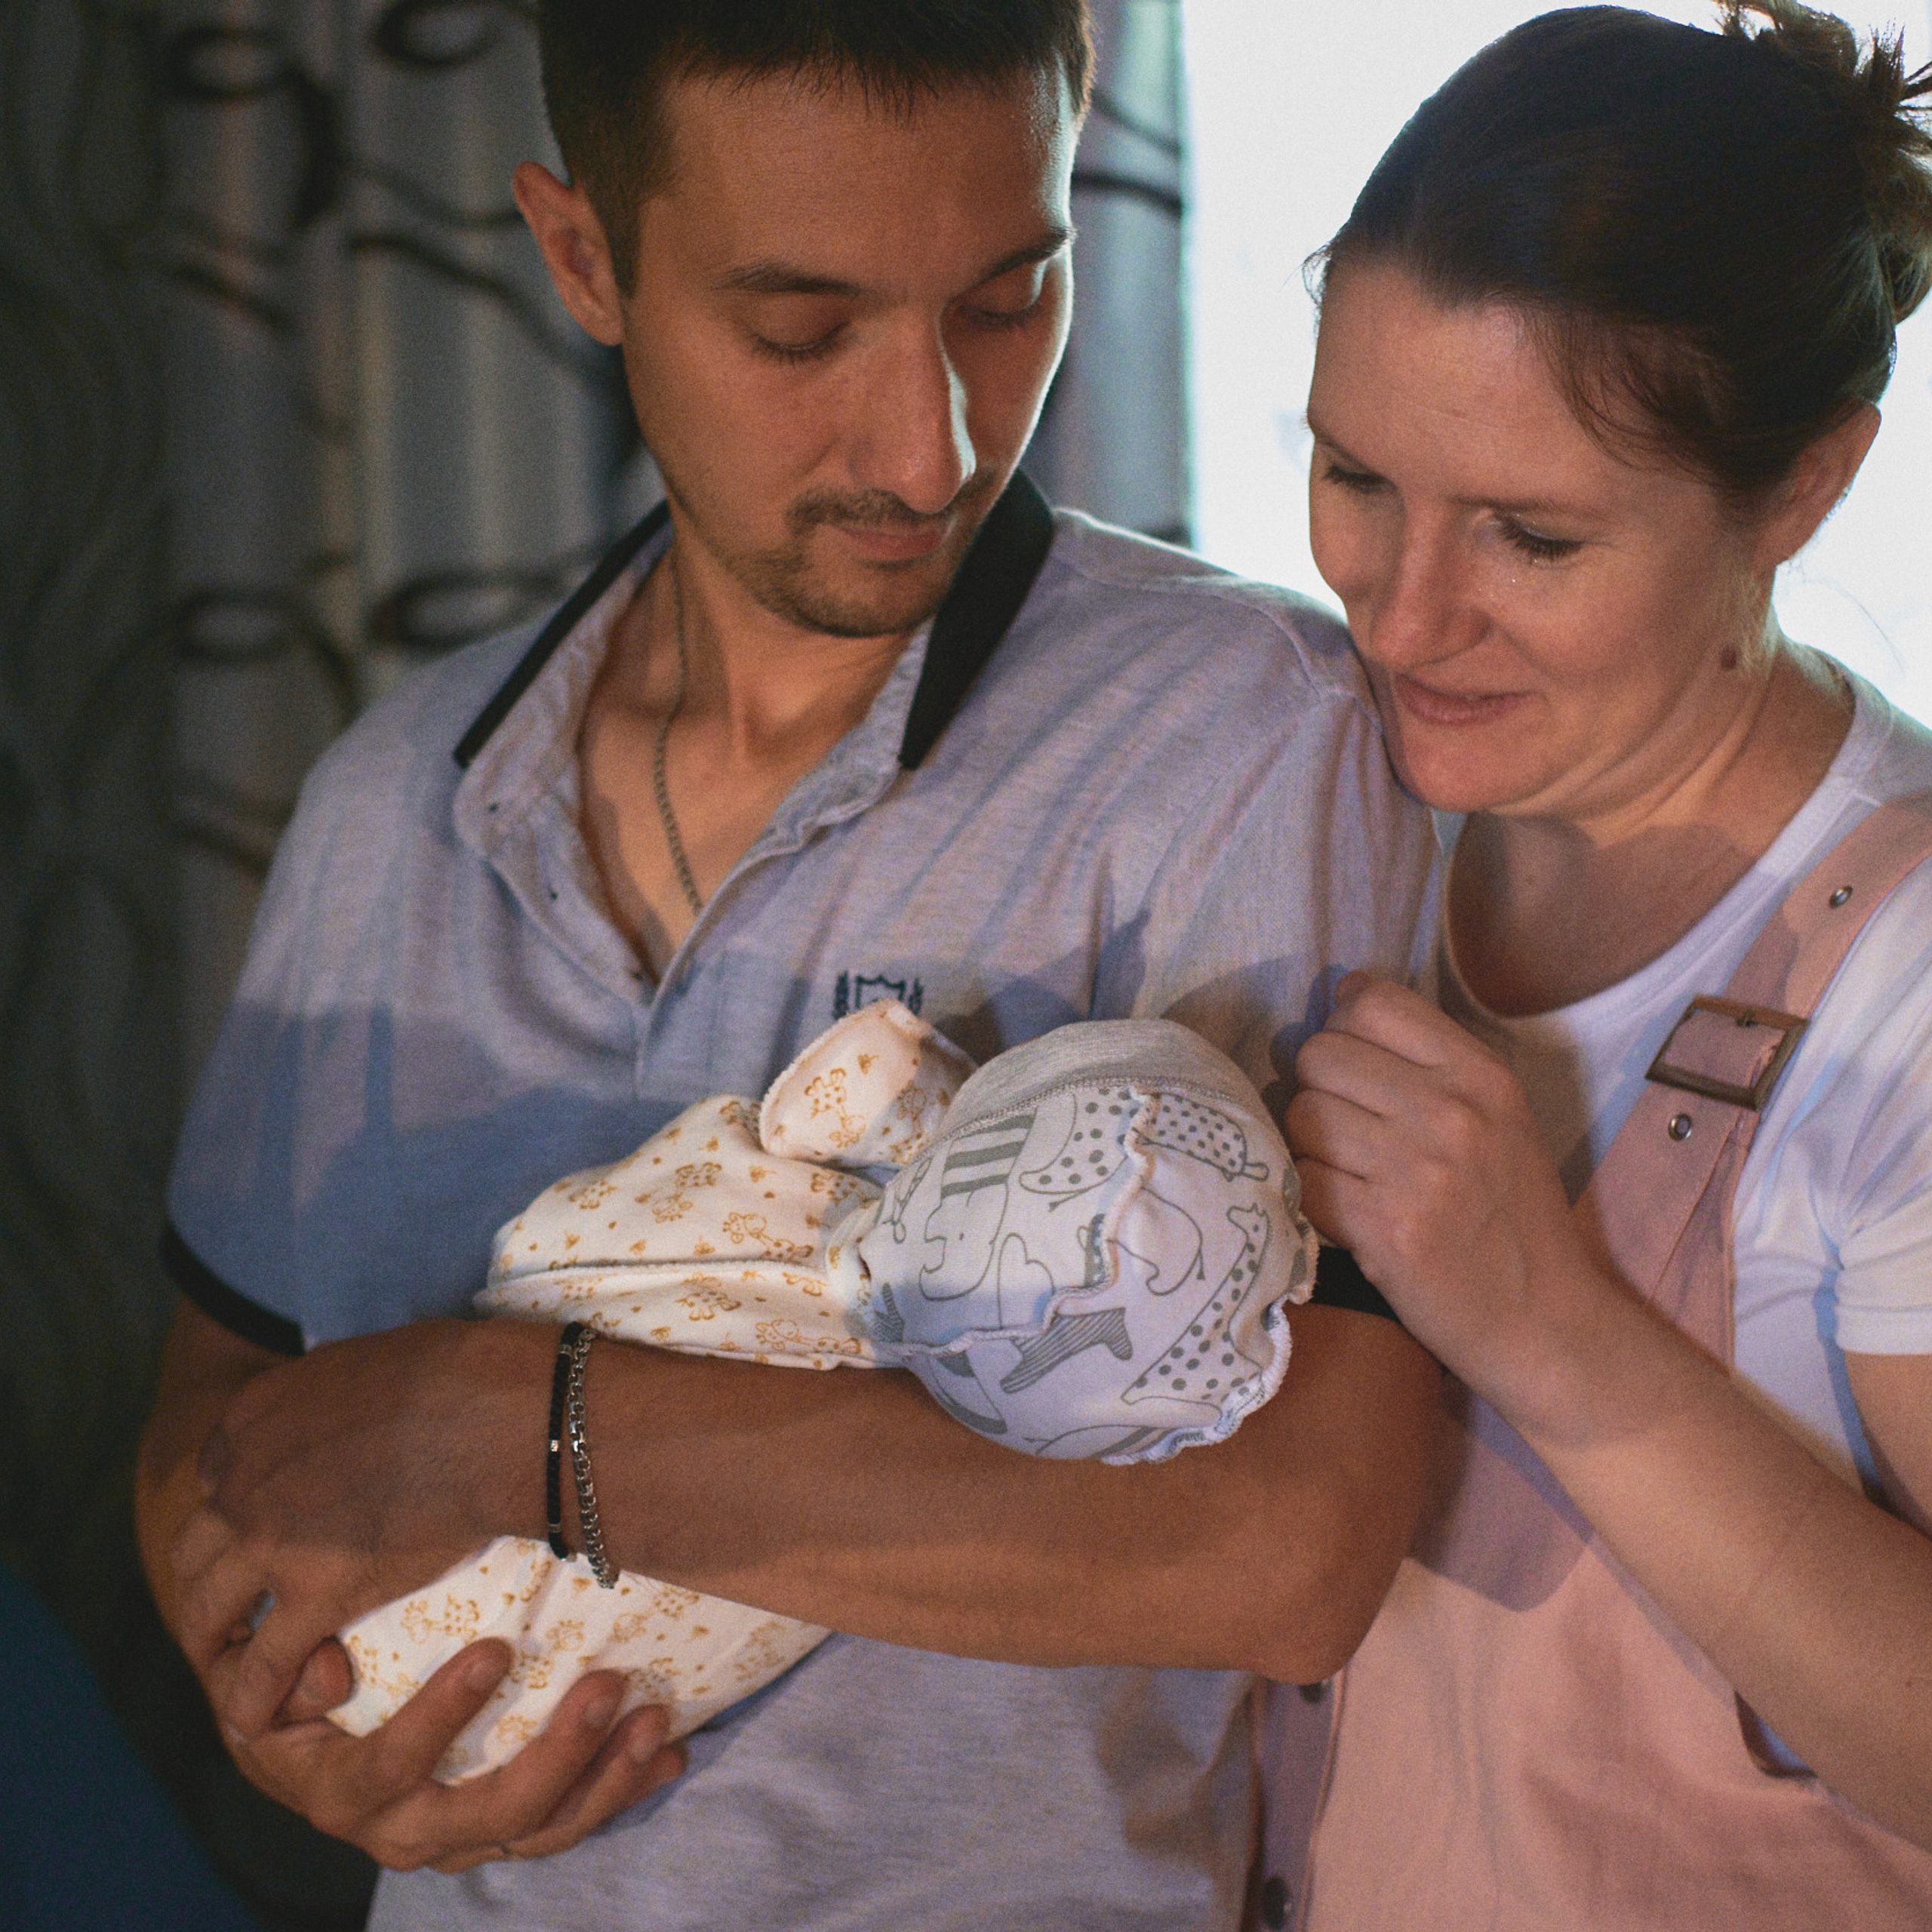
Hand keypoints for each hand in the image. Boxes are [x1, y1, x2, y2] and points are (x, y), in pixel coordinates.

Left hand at [174, 1316, 552, 1739]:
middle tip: (235, 1607)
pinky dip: (253, 1697)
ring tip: (232, 1667)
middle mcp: (242, 1480)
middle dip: (210, 1578)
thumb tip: (360, 1406)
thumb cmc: (462, 1373)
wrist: (496, 1416)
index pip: (216, 1475)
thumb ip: (339, 1397)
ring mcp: (269, 1540)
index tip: (261, 1530)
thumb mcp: (370, 1361)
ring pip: (206, 1609)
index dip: (236, 1507)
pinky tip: (261, 1717)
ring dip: (214, 1642)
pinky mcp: (312, 1595)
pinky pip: (261, 1664)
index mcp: (255, 1416)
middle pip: (195, 1545)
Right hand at [224, 1637, 683, 1869]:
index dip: (441, 1714)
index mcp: (346, 1794)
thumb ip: (292, 1673)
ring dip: (607, 1778)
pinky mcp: (500, 1832)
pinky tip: (669, 1755)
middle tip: (610, 1684)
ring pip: (543, 1828)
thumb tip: (329, 1672)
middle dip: (560, 1753)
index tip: (496, 1648)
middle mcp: (405, 1833)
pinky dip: (620, 1789)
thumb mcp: (271, 1684)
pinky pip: (565, 1822)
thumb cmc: (289, 1700)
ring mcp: (459, 1840)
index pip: (395, 1764)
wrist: (299, 1756)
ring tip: (656, 1720)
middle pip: (493, 1810)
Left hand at [1285, 972, 1609, 1420]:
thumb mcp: (1499, 1116)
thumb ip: (1428, 1057)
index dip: (1343, 1025)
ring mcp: (1415, 1170)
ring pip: (1300, 1114)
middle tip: (1346, 1125)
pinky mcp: (1382, 1228)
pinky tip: (1346, 1210)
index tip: (1351, 1059)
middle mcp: (1450, 1112)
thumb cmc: (1512, 1213)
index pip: (1371, 1002)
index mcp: (1481, 1074)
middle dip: (1318, 1086)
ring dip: (1309, 1143)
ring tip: (1348, 1170)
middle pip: (1319, 1054)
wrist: (1542, 1318)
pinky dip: (1312, 1195)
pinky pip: (1302, 1178)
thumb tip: (1343, 992)